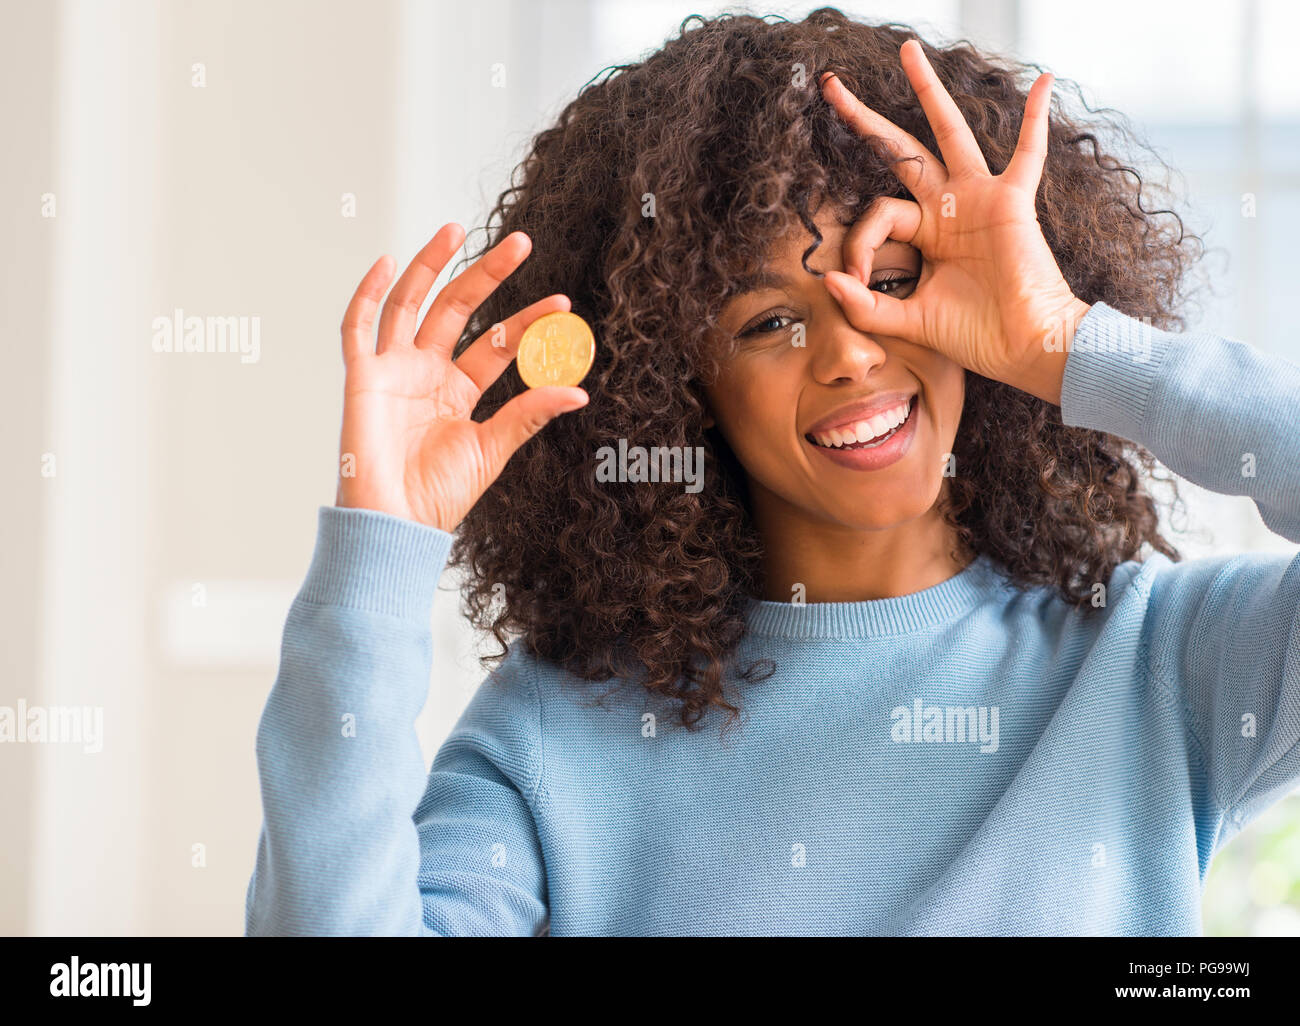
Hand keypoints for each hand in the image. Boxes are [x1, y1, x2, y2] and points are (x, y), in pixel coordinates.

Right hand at [336, 223, 588, 531]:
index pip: (498, 342)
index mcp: (459, 389)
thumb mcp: (493, 449)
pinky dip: (368, 294)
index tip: (563, 305)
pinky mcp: (362, 377)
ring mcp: (394, 370)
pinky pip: (358, 327)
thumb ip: (529, 413)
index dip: (529, 322)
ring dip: (431, 265)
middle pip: (458, 309)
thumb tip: (580, 392)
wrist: (398, 523)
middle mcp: (427, 372)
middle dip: (488, 275)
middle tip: (522, 243)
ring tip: (456, 229)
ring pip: (411, 304)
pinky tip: (388, 262)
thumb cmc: (440, 495)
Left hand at [819, 39, 1090, 404]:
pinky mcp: (1011, 202)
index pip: (877, 215)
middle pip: (901, 152)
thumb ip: (865, 306)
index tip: (855, 281)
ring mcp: (979, 199)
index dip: (858, 245)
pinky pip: (1027, 153)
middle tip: (833, 87)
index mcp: (925, 233)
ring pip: (948, 133)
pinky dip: (1035, 119)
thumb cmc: (976, 336)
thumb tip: (827, 278)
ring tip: (907, 53)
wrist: (1025, 348)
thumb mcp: (908, 322)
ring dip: (928, 91)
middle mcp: (948, 207)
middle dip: (866, 121)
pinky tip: (1043, 80)